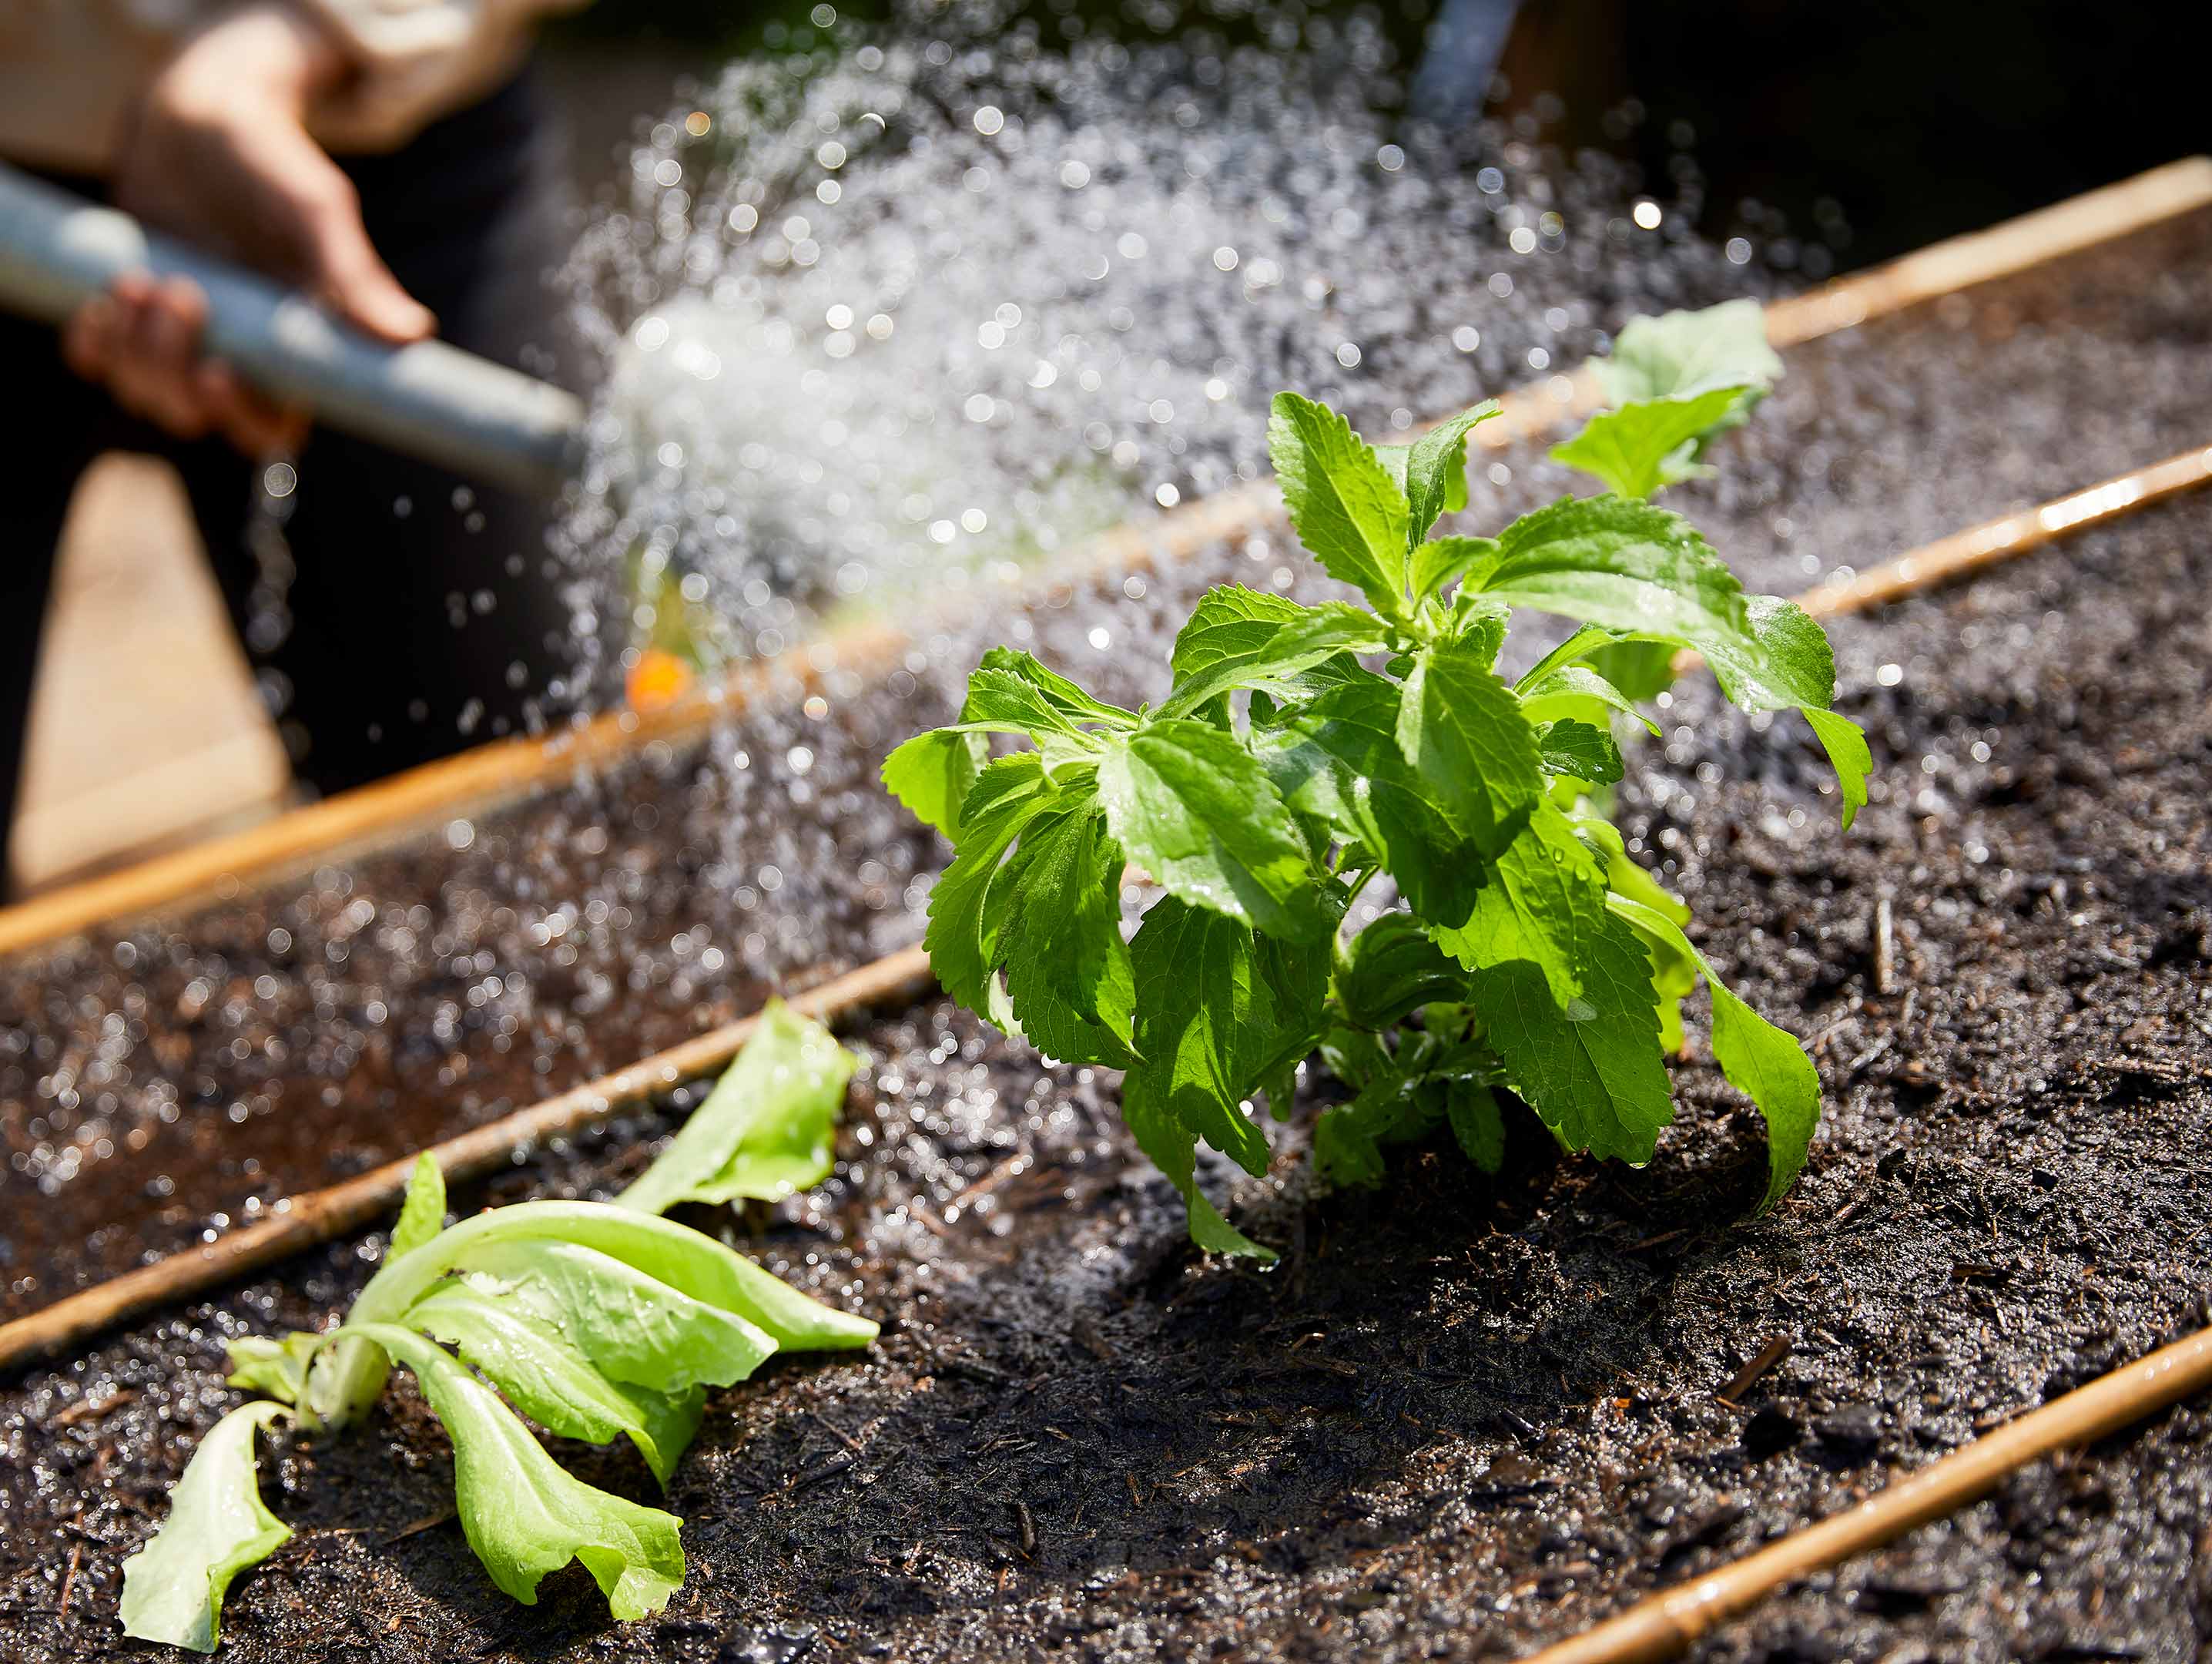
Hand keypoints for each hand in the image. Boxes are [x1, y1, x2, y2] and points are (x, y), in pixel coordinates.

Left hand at [62, 5, 435, 453]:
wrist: (205, 116)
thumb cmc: (274, 163)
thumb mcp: (317, 211)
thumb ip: (356, 276)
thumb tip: (414, 334)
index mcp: (295, 351)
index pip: (269, 431)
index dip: (240, 417)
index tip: (218, 370)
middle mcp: (240, 356)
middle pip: (195, 416)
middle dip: (171, 367)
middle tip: (179, 291)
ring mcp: (180, 341)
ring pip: (144, 392)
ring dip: (133, 346)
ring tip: (141, 278)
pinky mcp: (130, 317)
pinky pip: (98, 363)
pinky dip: (94, 343)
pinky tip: (107, 301)